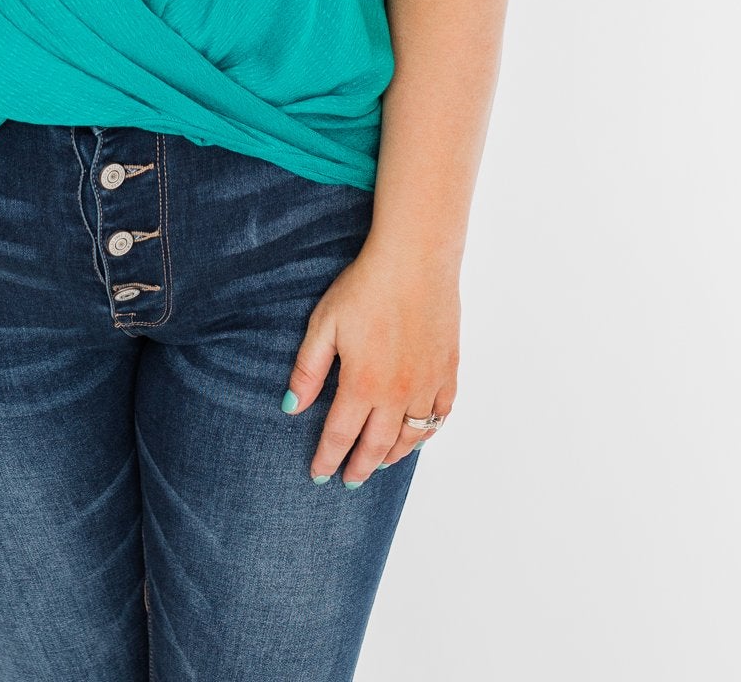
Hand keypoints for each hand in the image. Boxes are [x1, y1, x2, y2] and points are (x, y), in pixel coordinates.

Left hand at [281, 245, 458, 483]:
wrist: (414, 259)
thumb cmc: (365, 286)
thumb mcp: (324, 324)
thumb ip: (308, 370)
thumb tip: (292, 407)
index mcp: (363, 384)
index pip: (340, 435)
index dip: (328, 458)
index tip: (319, 474)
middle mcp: (398, 394)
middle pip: (377, 445)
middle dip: (360, 466)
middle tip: (350, 480)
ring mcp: (427, 384)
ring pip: (411, 436)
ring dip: (394, 455)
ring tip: (380, 464)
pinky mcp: (448, 369)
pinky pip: (441, 414)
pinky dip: (428, 432)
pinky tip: (419, 435)